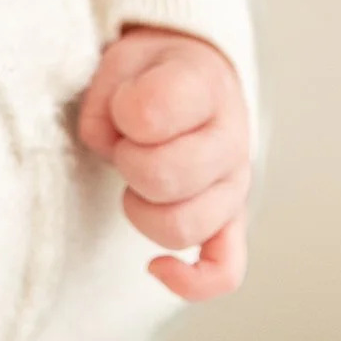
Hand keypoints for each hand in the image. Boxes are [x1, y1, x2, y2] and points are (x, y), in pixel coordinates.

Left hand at [75, 26, 250, 301]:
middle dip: (126, 161)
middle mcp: (231, 140)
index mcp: (206, 87)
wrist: (195, 78)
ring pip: (183, 228)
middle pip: (163, 178)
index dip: (120, 109)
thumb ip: (105, 96)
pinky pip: (225, 270)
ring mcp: (235, 188)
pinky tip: (156, 268)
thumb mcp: (121, 59)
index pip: (151, 112)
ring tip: (135, 179)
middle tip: (126, 142)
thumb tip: (108, 145)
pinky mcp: (230, 223)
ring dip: (141, 208)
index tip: (122, 102)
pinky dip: (191, 280)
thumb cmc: (153, 73)